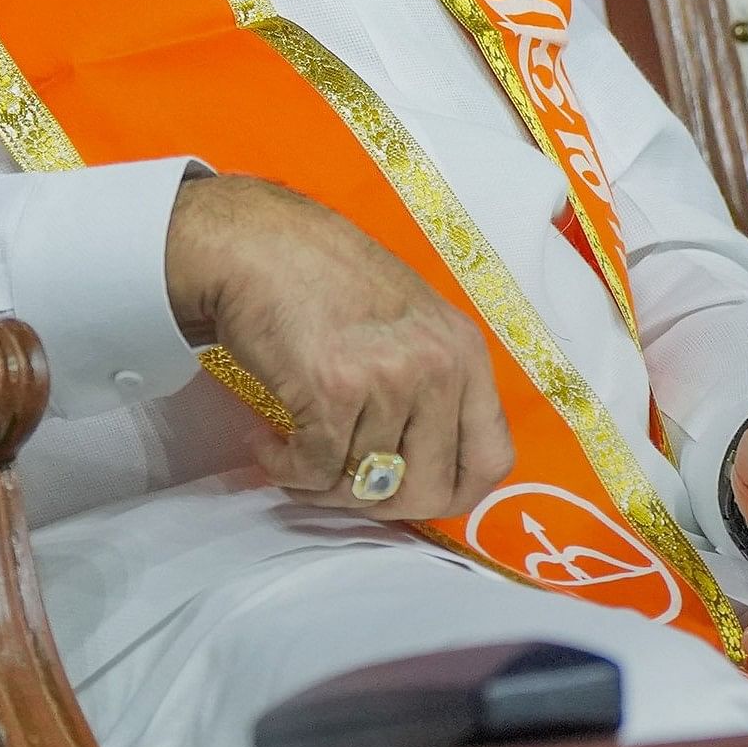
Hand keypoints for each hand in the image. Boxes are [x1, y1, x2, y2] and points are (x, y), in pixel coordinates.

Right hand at [162, 175, 512, 522]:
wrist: (256, 242)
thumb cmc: (324, 277)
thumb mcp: (409, 319)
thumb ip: (432, 381)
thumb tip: (427, 461)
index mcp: (464, 352)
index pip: (491, 460)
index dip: (452, 493)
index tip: (409, 493)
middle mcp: (438, 367)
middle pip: (430, 491)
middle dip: (378, 504)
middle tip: (339, 484)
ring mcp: (389, 379)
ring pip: (366, 485)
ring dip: (319, 484)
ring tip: (292, 454)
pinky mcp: (335, 391)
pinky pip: (316, 471)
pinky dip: (286, 470)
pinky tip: (268, 445)